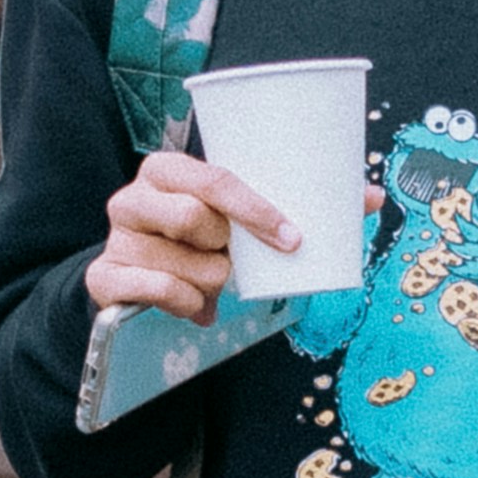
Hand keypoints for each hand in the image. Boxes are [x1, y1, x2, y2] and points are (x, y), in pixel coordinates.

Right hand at [87, 151, 380, 326]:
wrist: (132, 279)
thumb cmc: (198, 240)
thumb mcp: (238, 218)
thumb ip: (299, 203)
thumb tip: (373, 196)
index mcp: (168, 169)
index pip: (214, 178)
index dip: (256, 209)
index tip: (292, 238)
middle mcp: (133, 197)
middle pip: (198, 220)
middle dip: (230, 250)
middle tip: (235, 260)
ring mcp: (116, 238)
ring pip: (186, 265)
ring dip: (213, 283)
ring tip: (214, 282)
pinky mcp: (104, 277)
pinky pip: (158, 292)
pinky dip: (187, 305)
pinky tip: (195, 308)